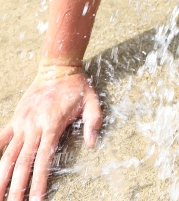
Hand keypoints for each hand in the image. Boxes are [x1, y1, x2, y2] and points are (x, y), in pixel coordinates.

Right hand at [0, 66, 101, 199]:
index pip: (43, 160)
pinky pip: (1, 137)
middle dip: (17, 187)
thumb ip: (93, 121)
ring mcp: (22, 122)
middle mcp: (34, 126)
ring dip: (1, 176)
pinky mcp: (16, 118)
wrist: (58, 67)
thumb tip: (92, 144)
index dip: (38, 182)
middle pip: (23, 162)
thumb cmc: (77, 86)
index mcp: (52, 124)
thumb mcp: (92, 101)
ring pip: (8, 154)